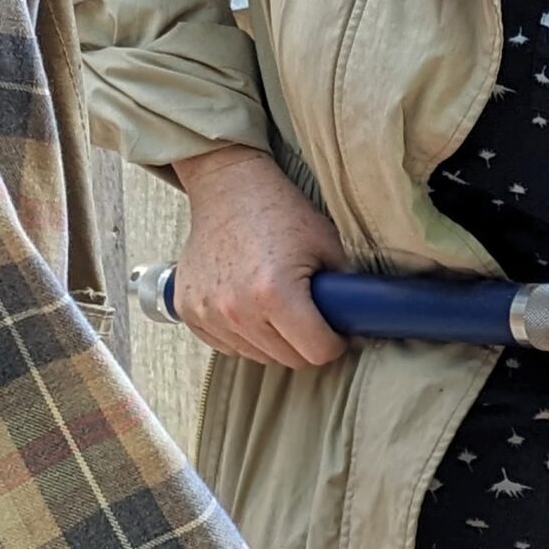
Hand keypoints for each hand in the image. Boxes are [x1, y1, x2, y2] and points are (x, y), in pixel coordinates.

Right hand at [169, 144, 350, 367]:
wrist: (228, 188)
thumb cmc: (280, 211)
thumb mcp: (327, 245)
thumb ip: (344, 290)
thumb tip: (360, 321)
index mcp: (276, 294)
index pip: (317, 353)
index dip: (334, 342)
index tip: (336, 329)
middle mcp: (237, 310)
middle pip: (288, 360)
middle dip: (306, 342)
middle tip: (310, 314)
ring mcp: (208, 313)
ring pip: (258, 356)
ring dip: (273, 340)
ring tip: (278, 303)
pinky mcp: (188, 311)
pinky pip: (227, 345)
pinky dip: (243, 334)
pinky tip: (250, 303)